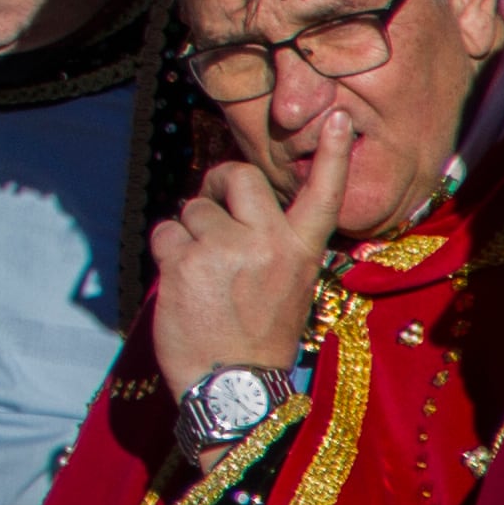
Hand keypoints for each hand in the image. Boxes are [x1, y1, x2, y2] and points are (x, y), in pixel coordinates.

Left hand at [144, 127, 351, 406]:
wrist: (233, 387)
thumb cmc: (257, 337)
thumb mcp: (288, 287)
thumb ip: (270, 244)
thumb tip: (234, 208)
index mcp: (302, 251)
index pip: (324, 195)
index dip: (332, 155)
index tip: (338, 117)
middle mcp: (268, 242)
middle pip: (237, 175)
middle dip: (216, 183)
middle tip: (210, 205)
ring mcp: (226, 249)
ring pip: (193, 208)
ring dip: (188, 233)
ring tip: (201, 274)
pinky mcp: (186, 260)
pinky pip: (166, 231)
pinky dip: (167, 251)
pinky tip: (181, 283)